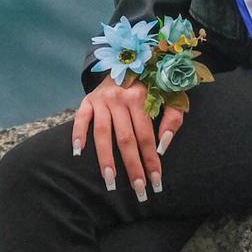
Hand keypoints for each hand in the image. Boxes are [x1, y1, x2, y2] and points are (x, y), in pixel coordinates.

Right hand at [72, 72, 183, 201]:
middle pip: (125, 138)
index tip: (155, 182)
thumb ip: (173, 117)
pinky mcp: (88, 99)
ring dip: (106, 158)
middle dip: (132, 166)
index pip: (146, 135)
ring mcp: (102, 99)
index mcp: (141, 96)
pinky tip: (78, 153)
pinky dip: (78, 134)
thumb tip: (164, 144)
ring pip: (102, 132)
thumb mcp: (172, 94)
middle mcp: (120, 97)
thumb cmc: (153, 84)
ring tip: (110, 181)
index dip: (151, 159)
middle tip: (137, 190)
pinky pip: (81, 118)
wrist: (128, 60)